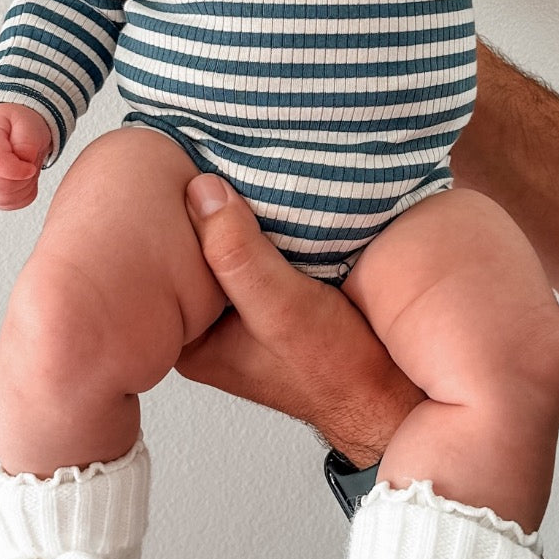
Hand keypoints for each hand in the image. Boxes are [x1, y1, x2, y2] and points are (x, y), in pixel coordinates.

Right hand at [0, 103, 52, 209]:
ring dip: (24, 186)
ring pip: (4, 199)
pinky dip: (23, 194)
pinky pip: (9, 204)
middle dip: (23, 178)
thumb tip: (24, 164)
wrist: (12, 127)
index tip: (31, 166)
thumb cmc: (17, 123)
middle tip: (31, 163)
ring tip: (27, 167)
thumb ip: (27, 143)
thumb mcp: (27, 123)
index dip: (17, 170)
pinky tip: (24, 178)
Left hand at [177, 175, 421, 462]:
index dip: (176, 218)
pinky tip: (276, 201)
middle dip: (210, 213)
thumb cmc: (340, 369)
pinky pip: (255, 246)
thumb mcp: (285, 308)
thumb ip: (239, 256)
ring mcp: (237, 308)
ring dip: (242, 214)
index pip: (166, 264)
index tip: (192, 174)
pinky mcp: (271, 292)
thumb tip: (200, 190)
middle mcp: (206, 323)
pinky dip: (266, 224)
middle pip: (195, 250)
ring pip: (227, 244)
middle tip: (222, 168)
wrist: (392, 390)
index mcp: (190, 338)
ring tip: (248, 176)